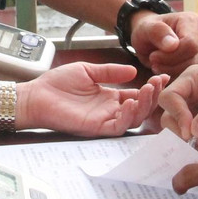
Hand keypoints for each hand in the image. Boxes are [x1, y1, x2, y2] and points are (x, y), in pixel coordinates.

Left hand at [18, 63, 167, 135]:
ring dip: (143, 105)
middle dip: (152, 96)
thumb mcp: (88, 71)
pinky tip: (129, 102)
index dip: (150, 87)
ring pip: (133, 119)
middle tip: (159, 82)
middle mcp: (109, 110)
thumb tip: (133, 70)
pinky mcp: (95, 128)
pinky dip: (126, 116)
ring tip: (148, 89)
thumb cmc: (57, 84)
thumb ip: (110, 72)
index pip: (136, 94)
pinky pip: (117, 127)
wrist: (36, 95)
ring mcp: (103, 120)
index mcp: (109, 97)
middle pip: (139, 108)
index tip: (161, 76)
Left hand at [129, 10, 197, 74]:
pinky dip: (179, 77)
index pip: (190, 45)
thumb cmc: (148, 31)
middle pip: (194, 60)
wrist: (151, 38)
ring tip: (158, 66)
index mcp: (192, 21)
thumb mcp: (145, 28)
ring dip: (174, 72)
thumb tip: (173, 45)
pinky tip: (166, 70)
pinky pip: (195, 76)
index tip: (153, 57)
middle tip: (154, 64)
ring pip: (196, 70)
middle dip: (171, 66)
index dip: (171, 56)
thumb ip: (157, 33)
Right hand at [156, 66, 197, 152]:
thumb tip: (192, 131)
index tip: (191, 133)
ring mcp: (194, 112)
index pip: (170, 96)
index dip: (177, 115)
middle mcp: (189, 94)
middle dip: (186, 133)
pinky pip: (192, 141)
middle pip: (170, 116)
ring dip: (197, 143)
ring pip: (179, 132)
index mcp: (194, 79)